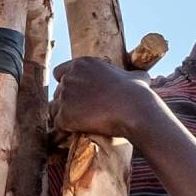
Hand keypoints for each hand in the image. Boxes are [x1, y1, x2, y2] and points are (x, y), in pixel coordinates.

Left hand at [50, 57, 164, 142]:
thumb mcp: (136, 77)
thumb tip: (141, 77)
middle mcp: (69, 77)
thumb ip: (130, 74)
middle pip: (58, 91)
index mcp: (82, 64)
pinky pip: (57, 124)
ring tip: (80, 123)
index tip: (78, 95)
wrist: (134, 110)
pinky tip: (78, 131)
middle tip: (82, 113)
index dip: (67, 84)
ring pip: (54, 108)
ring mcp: (65, 96)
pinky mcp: (63, 115)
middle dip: (67, 101)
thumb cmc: (137, 94)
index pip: (60, 73)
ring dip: (64, 115)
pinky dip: (65, 129)